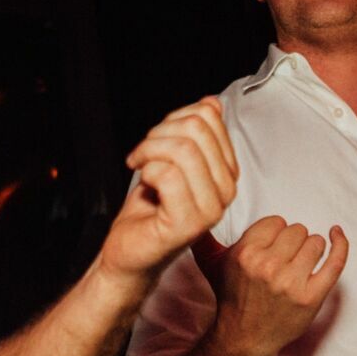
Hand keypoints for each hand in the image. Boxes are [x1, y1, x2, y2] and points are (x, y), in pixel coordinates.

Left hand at [103, 99, 237, 282]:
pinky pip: (168, 175)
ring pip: (183, 150)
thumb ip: (193, 133)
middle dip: (158, 134)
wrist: (129, 251)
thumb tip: (211, 104)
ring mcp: (210, 210)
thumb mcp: (171, 159)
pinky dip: (147, 172)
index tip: (156, 140)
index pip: (209, 117)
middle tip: (142, 154)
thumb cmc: (149, 209)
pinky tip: (144, 185)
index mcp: (226, 172)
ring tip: (140, 167)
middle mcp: (226, 191)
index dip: (173, 119)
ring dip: (149, 151)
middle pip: (197, 129)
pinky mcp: (188, 224)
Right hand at [206, 215, 349, 355]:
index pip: (276, 222)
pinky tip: (337, 233)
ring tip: (297, 265)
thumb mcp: (210, 265)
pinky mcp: (312, 297)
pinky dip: (340, 244)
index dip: (274, 233)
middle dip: (291, 242)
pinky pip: (335, 262)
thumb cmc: (231, 296)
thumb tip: (196, 216)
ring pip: (315, 243)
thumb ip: (203, 238)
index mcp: (245, 254)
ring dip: (309, 250)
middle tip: (282, 260)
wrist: (244, 338)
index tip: (268, 248)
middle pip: (297, 230)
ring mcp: (292, 284)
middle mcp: (268, 267)